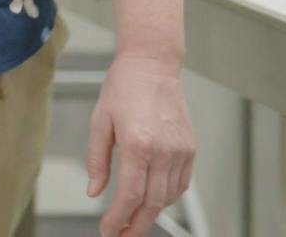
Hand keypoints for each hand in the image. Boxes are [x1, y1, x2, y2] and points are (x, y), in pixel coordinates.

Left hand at [86, 53, 194, 235]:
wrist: (152, 65)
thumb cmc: (123, 87)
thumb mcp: (99, 121)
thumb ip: (97, 160)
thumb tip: (95, 191)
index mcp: (139, 144)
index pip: (130, 195)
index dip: (119, 218)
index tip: (109, 231)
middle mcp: (165, 150)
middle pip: (152, 203)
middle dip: (137, 226)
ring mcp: (181, 150)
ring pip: (169, 197)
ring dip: (152, 213)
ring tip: (133, 221)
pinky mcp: (190, 147)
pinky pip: (181, 183)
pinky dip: (167, 197)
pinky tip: (153, 200)